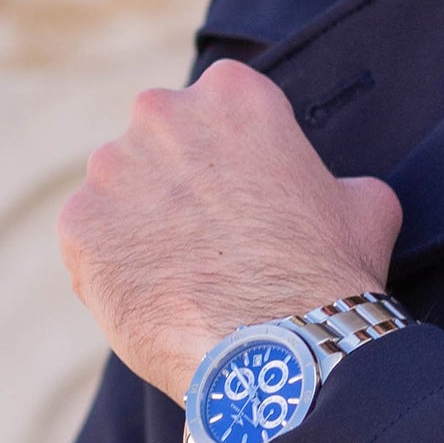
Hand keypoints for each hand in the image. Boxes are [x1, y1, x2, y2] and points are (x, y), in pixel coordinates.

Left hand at [57, 58, 402, 402]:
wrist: (279, 349)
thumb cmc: (328, 273)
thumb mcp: (365, 204)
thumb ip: (336, 179)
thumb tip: (339, 193)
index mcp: (232, 93)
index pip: (217, 108)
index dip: (230, 155)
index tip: (241, 194)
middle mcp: (162, 114)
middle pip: (159, 141)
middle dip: (176, 181)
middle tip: (208, 237)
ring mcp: (111, 168)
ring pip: (118, 191)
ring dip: (139, 224)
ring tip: (181, 278)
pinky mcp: (78, 225)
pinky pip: (89, 241)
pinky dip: (111, 267)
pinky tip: (154, 299)